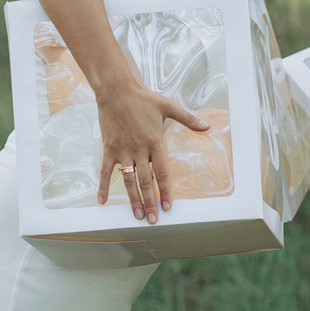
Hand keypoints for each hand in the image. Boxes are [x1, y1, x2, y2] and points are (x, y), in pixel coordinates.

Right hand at [97, 83, 210, 221]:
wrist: (116, 91)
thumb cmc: (143, 98)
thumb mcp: (169, 106)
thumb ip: (188, 119)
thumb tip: (207, 126)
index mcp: (155, 142)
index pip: (162, 173)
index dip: (165, 191)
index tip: (168, 206)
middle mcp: (139, 150)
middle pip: (146, 182)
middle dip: (150, 202)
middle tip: (153, 219)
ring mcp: (122, 151)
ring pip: (128, 181)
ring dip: (133, 200)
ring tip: (137, 215)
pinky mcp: (108, 149)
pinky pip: (105, 172)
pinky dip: (103, 187)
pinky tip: (102, 202)